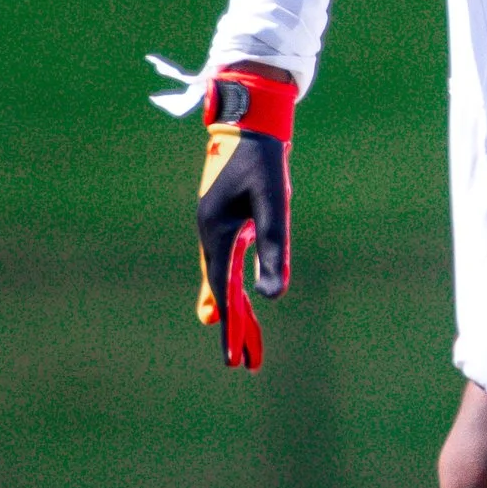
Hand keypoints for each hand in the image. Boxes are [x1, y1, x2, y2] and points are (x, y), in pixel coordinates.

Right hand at [193, 67, 295, 368]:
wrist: (249, 122)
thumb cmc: (262, 159)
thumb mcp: (274, 203)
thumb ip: (274, 247)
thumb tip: (273, 295)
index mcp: (217, 233)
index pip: (225, 291)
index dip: (232, 327)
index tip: (234, 358)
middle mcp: (212, 235)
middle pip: (224, 293)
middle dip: (236, 328)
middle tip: (243, 365)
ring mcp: (217, 229)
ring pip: (225, 281)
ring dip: (235, 312)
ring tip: (244, 345)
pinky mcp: (227, 222)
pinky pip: (227, 266)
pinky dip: (231, 289)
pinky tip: (234, 302)